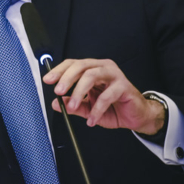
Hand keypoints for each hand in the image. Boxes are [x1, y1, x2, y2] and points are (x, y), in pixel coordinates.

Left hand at [43, 58, 164, 134]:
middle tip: (57, 91)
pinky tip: (92, 119)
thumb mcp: (89, 108)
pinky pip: (107, 96)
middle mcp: (103, 68)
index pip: (73, 64)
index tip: (48, 80)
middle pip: (81, 66)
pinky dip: (96, 109)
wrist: (136, 116)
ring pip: (92, 75)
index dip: (59, 71)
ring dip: (79, 91)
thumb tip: (55, 103)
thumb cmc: (113, 108)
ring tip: (72, 106)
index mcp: (93, 69)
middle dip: (67, 78)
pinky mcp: (124, 86)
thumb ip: (74, 104)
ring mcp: (114, 75)